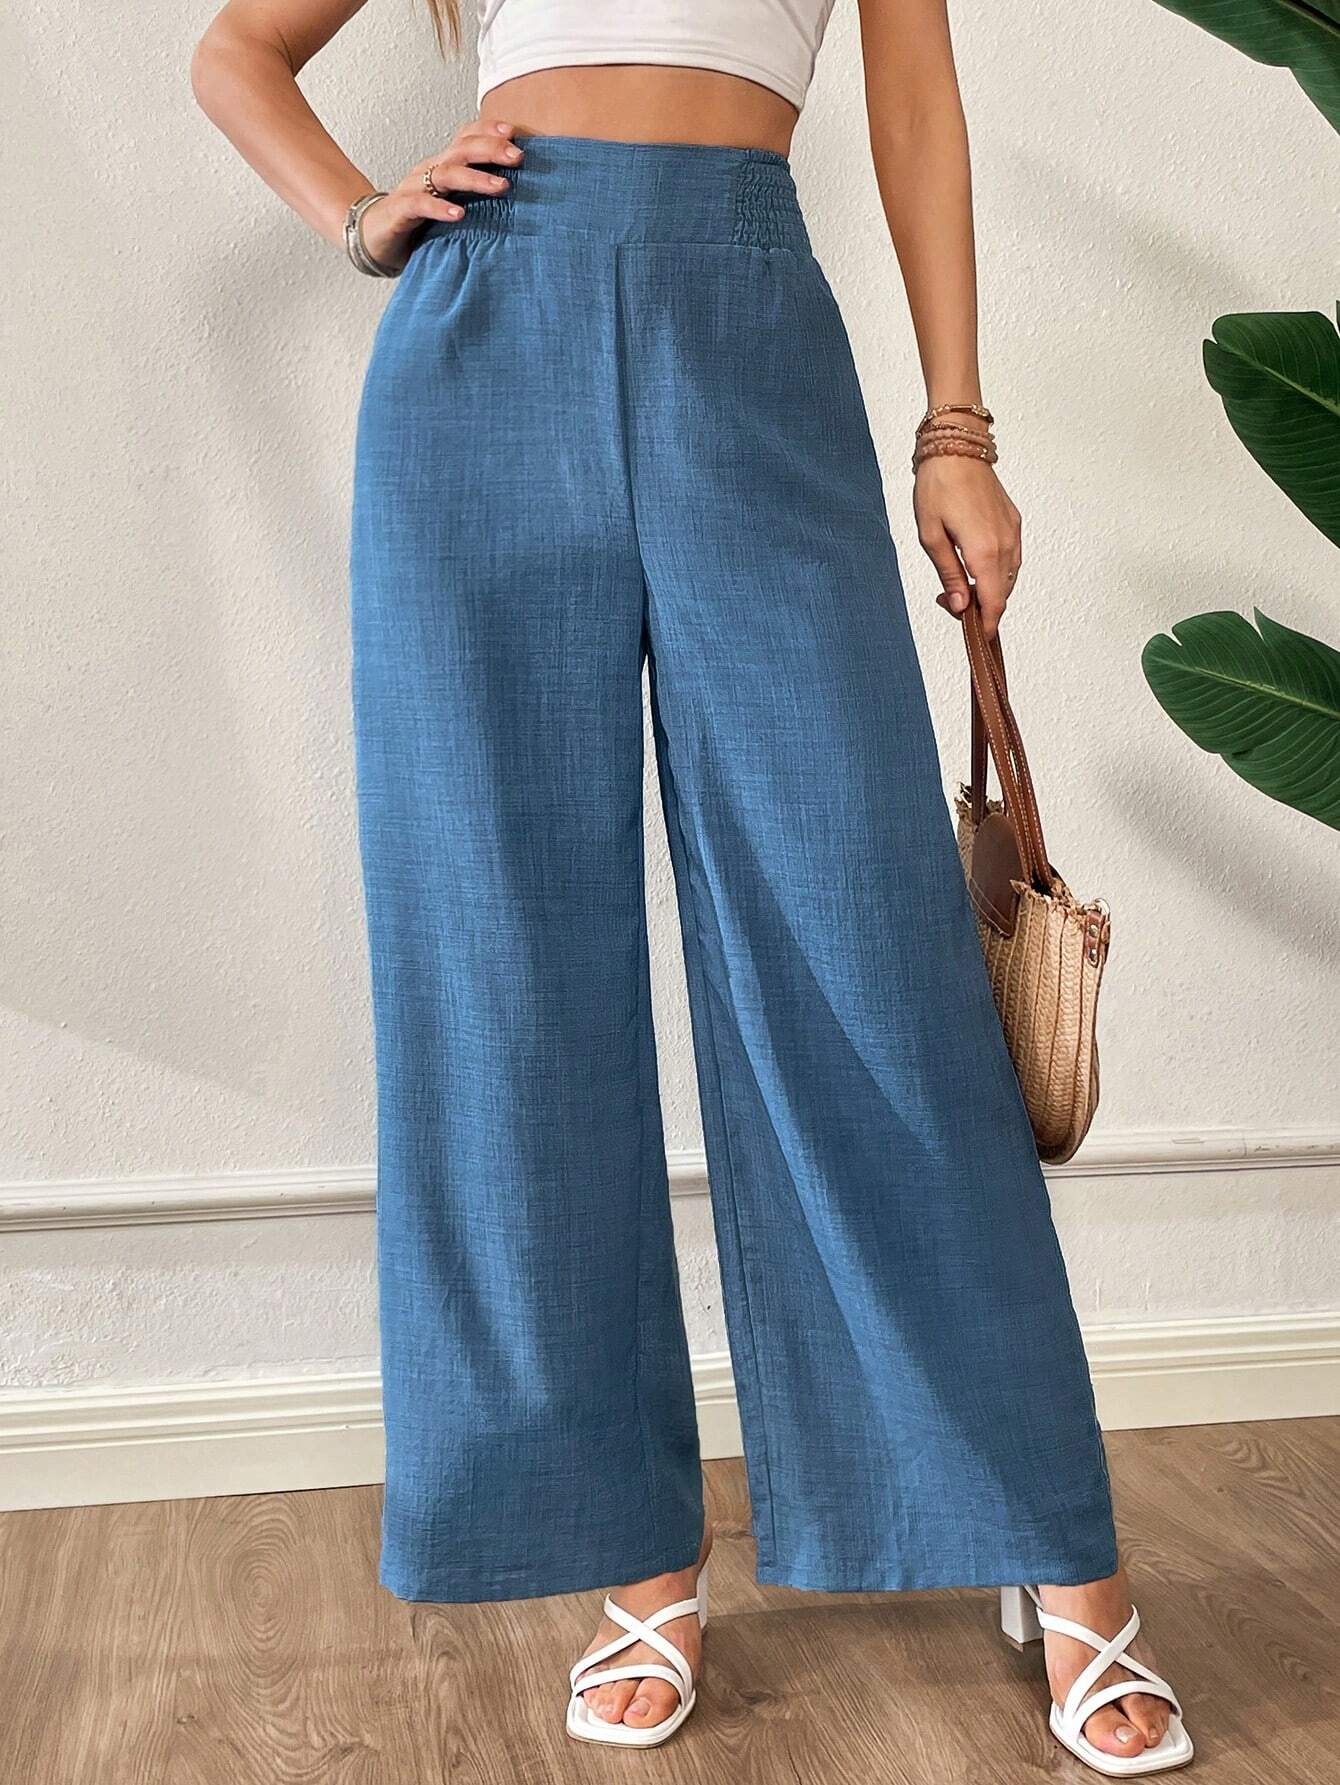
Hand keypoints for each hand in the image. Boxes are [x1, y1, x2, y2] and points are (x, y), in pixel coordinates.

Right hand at [359, 119, 523, 272]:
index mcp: (443, 164)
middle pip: (462, 149)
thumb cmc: (418, 221)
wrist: (374, 237)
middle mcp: (429, 169)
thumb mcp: (450, 202)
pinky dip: (440, 208)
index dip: (489, 131)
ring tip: (501, 186)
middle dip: (491, 149)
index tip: (515, 133)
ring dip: (476, 177)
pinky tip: (459, 214)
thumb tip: (518, 193)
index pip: (466, 137)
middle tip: (518, 157)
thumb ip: (475, 195)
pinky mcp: (400, 211)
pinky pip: (420, 204)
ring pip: (446, 173)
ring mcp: (413, 188)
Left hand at [913, 437, 1021, 640]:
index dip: (987, 624)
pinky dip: (997, 571)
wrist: (956, 446)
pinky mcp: (1013, 521)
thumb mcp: (931, 536)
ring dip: (989, 589)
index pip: (993, 602)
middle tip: (949, 600)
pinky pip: (1012, 557)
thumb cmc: (938, 486)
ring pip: (1009, 577)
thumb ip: (948, 574)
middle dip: (981, 607)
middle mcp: (1005, 544)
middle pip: (1002, 593)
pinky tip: (974, 565)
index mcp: (984, 551)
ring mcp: (1012, 531)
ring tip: (958, 583)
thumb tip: (961, 605)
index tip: (978, 635)